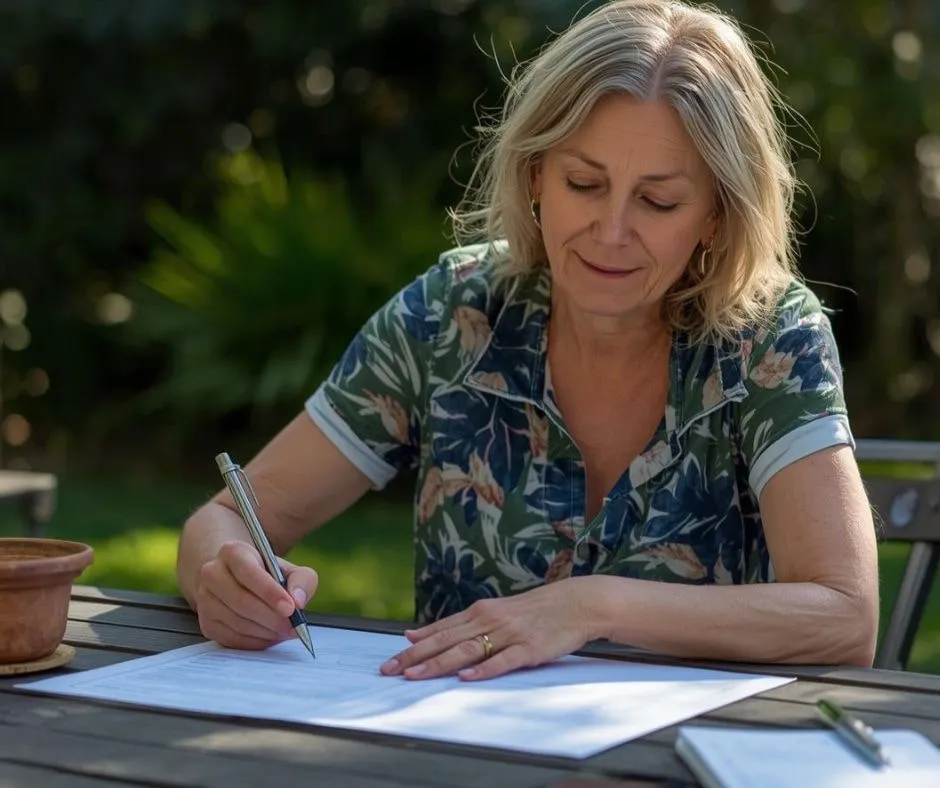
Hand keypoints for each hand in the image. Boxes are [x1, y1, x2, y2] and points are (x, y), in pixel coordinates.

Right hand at [195, 540, 318, 649]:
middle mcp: (212, 573)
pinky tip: (270, 636)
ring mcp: (205, 600)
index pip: (249, 572)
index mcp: (232, 552)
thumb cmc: (265, 574)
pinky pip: (232, 639)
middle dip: (272, 618)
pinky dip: (255, 642)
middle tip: (294, 627)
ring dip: (266, 632)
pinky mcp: (206, 623)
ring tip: (285, 631)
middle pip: (242, 601)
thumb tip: (298, 601)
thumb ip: (302, 580)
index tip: (291, 609)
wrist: (235, 579)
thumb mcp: (288, 569)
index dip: (270, 593)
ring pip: (238, 623)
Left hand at [379, 579, 593, 680]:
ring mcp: (509, 634)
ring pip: (468, 650)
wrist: (575, 603)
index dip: (413, 648)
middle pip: (446, 641)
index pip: (439, 631)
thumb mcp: (492, 612)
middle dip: (416, 657)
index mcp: (479, 612)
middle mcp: (490, 620)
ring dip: (440, 664)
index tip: (389, 661)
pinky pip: (503, 660)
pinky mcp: (530, 648)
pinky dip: (484, 669)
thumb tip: (416, 633)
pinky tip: (467, 677)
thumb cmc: (532, 611)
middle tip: (390, 671)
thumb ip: (458, 625)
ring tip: (417, 675)